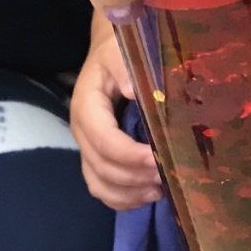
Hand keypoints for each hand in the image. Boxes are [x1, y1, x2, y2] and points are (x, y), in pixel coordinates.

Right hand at [74, 25, 163, 209]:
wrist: (108, 54)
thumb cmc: (118, 52)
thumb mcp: (121, 52)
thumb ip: (126, 70)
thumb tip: (137, 92)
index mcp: (87, 106)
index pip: (104, 140)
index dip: (131, 155)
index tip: (159, 158)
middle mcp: (81, 131)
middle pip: (102, 167)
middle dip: (136, 176)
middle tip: (169, 175)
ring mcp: (86, 147)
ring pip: (99, 184)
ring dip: (130, 193)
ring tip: (160, 189)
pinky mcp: (95, 157)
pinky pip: (101, 188)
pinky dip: (123, 198)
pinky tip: (148, 195)